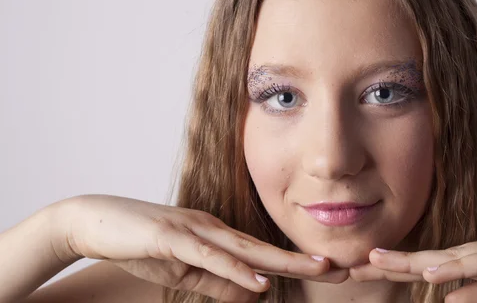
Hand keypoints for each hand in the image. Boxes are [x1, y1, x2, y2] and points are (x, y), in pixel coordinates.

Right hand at [53, 194, 345, 302]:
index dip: (294, 264)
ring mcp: (194, 229)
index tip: (327, 271)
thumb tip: (251, 295)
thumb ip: (216, 282)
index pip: (262, 254)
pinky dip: (235, 269)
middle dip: (301, 260)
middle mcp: (212, 228)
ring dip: (280, 262)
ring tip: (315, 270)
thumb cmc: (142, 244)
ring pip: (244, 249)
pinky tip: (257, 280)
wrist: (97, 222)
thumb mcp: (184, 271)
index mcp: (217, 236)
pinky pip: (209, 255)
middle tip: (339, 268)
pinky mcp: (172, 236)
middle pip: (263, 249)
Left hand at [350, 194, 476, 301]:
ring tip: (377, 262)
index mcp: (476, 260)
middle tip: (350, 267)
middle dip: (389, 263)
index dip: (395, 269)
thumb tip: (450, 301)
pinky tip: (435, 269)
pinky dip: (462, 267)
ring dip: (413, 260)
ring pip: (450, 257)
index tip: (361, 272)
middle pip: (427, 258)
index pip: (428, 266)